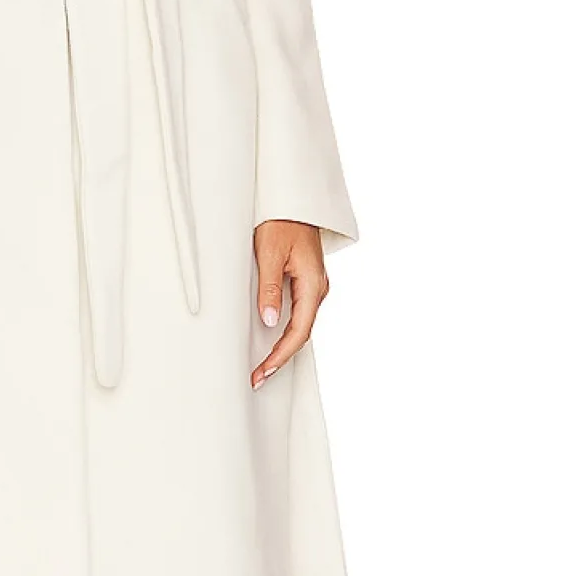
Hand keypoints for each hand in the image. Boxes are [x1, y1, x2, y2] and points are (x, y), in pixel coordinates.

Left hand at [251, 220, 327, 388]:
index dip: (281, 355)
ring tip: (262, 365)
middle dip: (281, 357)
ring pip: (301, 324)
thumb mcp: (270, 253)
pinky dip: (285, 330)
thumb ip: (270, 288)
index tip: (263, 371)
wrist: (292, 198)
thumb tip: (269, 321)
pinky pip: (298, 312)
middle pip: (302, 332)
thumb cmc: (280, 220)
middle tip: (258, 377)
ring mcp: (314, 285)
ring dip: (282, 346)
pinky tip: (270, 339)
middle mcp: (318, 288)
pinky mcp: (306, 280)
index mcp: (313, 283)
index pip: (299, 330)